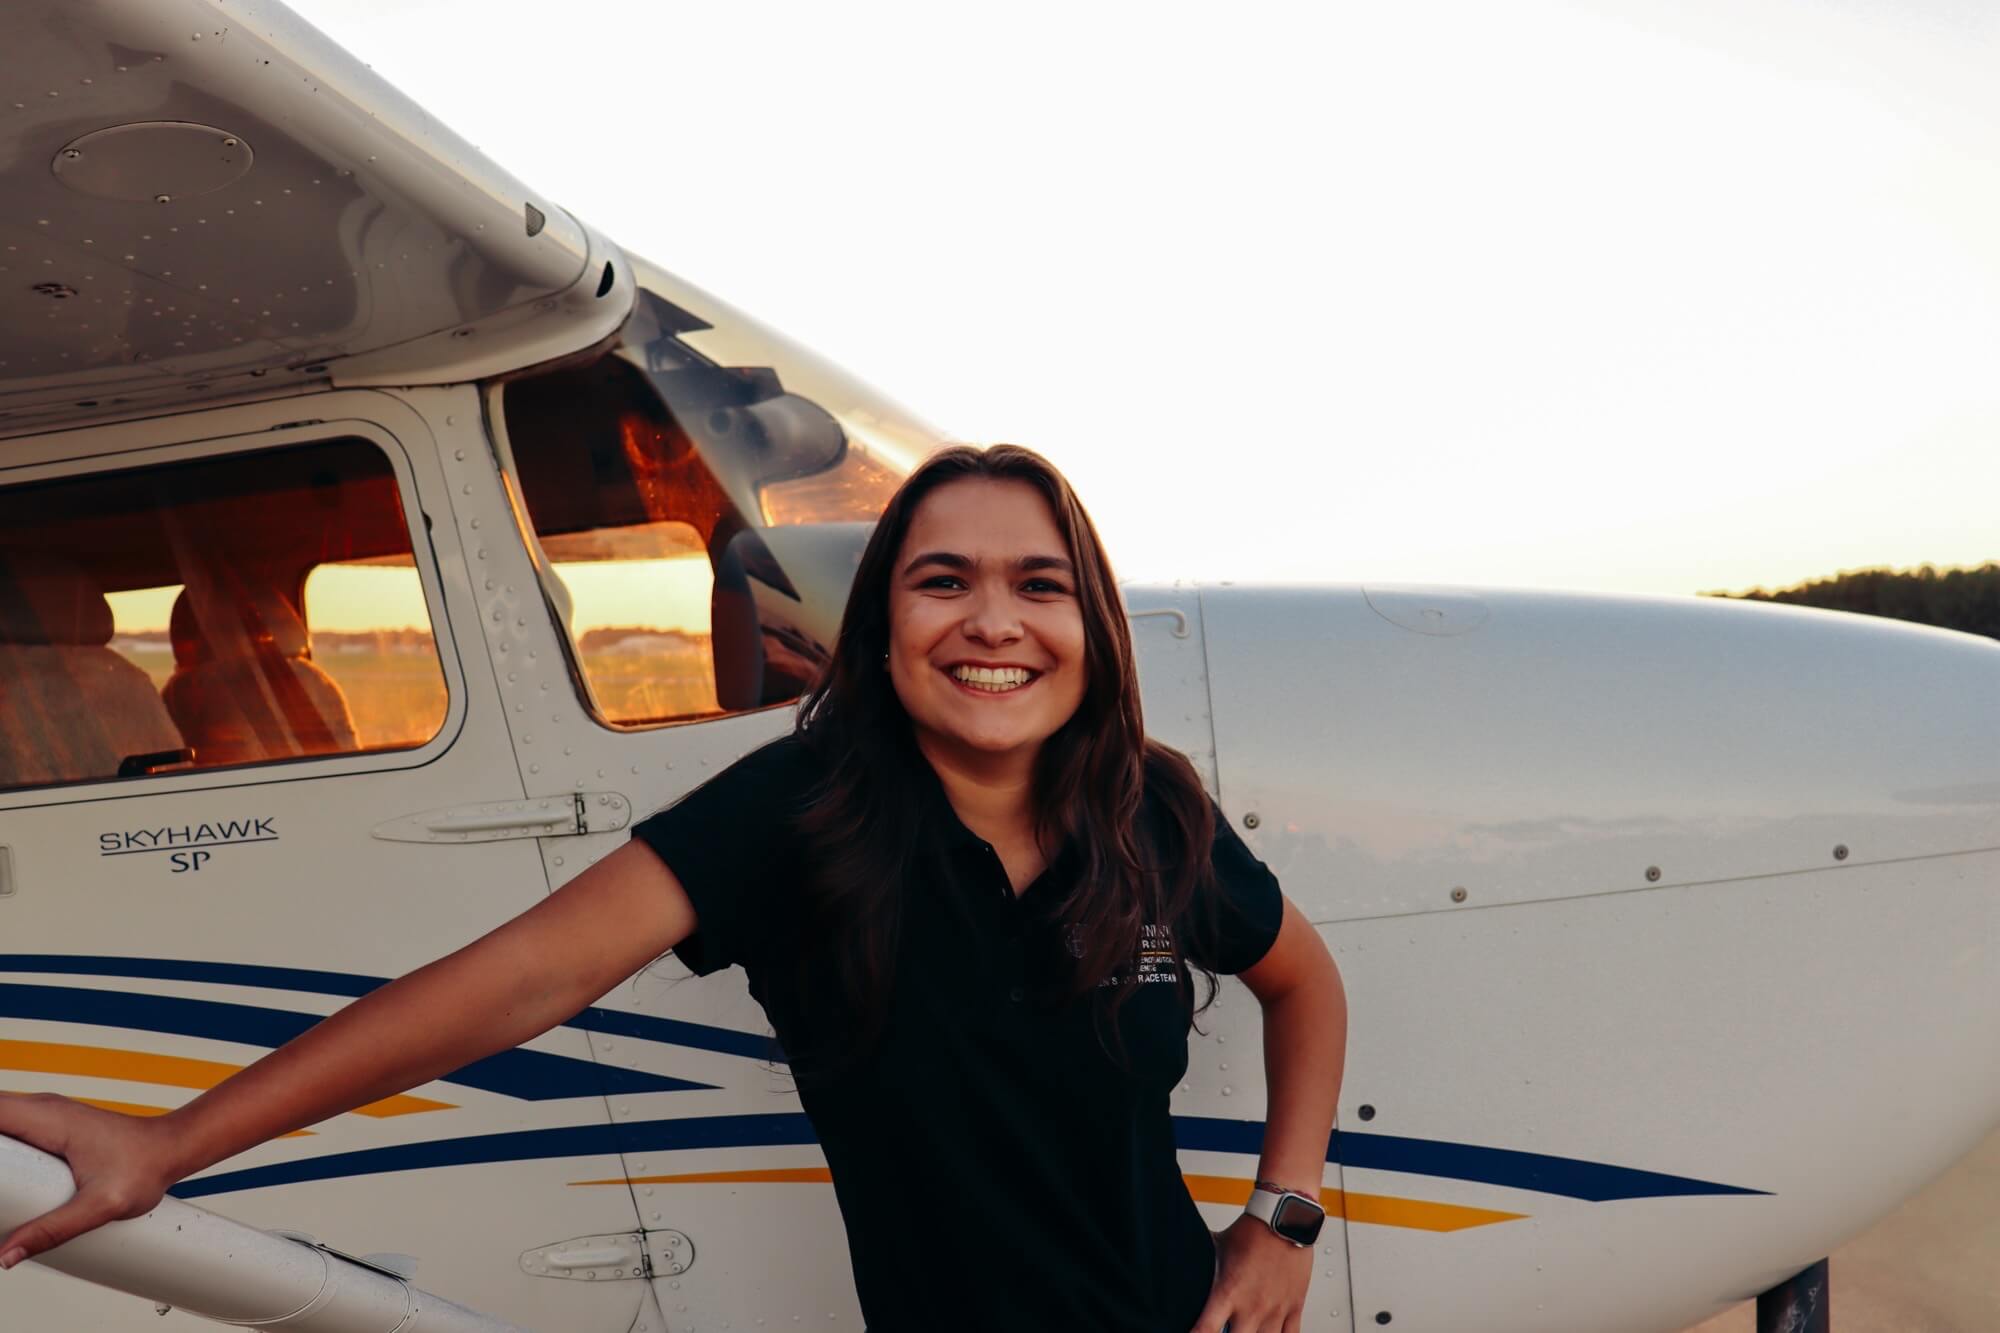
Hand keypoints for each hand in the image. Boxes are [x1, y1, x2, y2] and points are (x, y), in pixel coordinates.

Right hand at [0, 1093, 183, 1268]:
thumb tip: (7, 1255)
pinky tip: (5, 1182)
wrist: (172, 1149)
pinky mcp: (50, 1127)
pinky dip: (2, 1151)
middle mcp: (44, 1109)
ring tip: (3, 1192)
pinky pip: (11, 1130)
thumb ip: (53, 1230)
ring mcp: (47, 1115)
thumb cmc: (146, 1167)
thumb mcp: (100, 1206)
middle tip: (0, 1192)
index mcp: (50, 1118)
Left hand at [1190, 1213, 1312, 1332]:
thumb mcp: (1217, 1246)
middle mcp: (1252, 1306)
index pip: (1206, 1329)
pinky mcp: (1294, 1307)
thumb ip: (1202, 1260)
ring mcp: (1275, 1309)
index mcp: (1229, 1292)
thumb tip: (1182, 1258)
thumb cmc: (1253, 1231)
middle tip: (1224, 1330)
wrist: (1286, 1219)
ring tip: (1246, 1328)